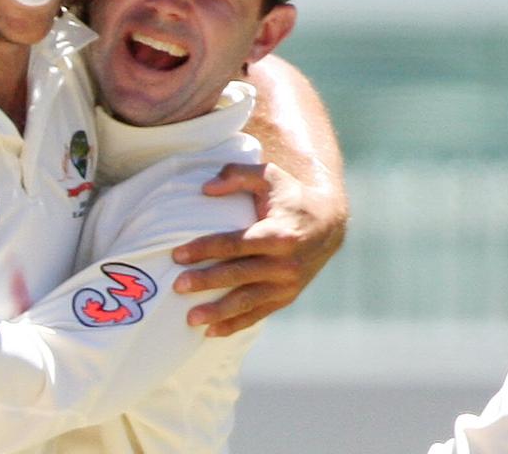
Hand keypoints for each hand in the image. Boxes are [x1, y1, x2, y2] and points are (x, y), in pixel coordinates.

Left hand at [172, 163, 346, 336]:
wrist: (329, 224)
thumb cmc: (291, 197)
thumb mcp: (269, 176)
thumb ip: (237, 175)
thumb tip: (206, 189)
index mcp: (279, 233)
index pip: (235, 243)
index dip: (205, 249)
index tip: (178, 255)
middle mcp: (285, 262)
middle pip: (238, 274)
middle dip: (206, 281)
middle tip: (177, 286)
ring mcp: (287, 284)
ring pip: (248, 301)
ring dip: (218, 311)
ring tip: (190, 318)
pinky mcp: (286, 297)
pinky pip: (258, 314)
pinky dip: (235, 325)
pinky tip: (211, 333)